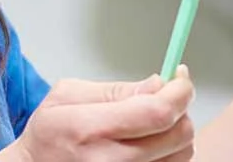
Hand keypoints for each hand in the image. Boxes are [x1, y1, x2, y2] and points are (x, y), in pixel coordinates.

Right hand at [4, 68, 196, 161]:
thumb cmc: (49, 135)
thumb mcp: (66, 96)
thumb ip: (116, 90)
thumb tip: (159, 84)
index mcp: (90, 129)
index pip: (158, 111)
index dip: (180, 92)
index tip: (180, 78)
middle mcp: (110, 161)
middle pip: (179, 134)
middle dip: (181, 109)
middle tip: (165, 99)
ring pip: (183, 153)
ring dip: (176, 133)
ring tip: (152, 125)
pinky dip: (170, 153)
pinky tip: (150, 145)